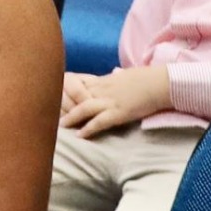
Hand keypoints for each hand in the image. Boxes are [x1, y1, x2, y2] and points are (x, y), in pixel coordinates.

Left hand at [60, 66, 179, 137]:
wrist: (161, 83)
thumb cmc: (146, 80)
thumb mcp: (125, 76)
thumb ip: (114, 78)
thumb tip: (111, 75)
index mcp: (104, 80)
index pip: (78, 85)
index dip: (65, 93)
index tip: (53, 98)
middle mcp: (104, 89)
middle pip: (76, 96)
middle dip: (62, 106)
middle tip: (48, 114)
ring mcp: (111, 100)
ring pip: (84, 108)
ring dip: (71, 118)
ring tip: (60, 127)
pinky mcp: (120, 112)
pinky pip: (101, 120)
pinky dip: (89, 128)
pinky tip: (81, 135)